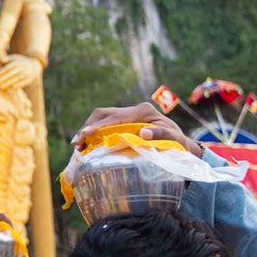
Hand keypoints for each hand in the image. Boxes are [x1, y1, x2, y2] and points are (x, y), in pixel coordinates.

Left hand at [0, 55, 41, 91]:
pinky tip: (11, 88)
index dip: (0, 72)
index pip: (7, 68)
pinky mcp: (29, 79)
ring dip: (8, 83)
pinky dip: (17, 85)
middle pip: (10, 74)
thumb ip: (7, 59)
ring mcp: (26, 74)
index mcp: (16, 62)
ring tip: (1, 87)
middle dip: (2, 79)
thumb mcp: (14, 58)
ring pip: (15, 79)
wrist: (34, 65)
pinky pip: (22, 83)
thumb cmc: (20, 61)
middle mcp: (21, 68)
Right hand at [72, 102, 203, 157]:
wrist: (180, 143)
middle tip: (77, 144)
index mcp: (143, 111)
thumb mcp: (173, 139)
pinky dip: (93, 134)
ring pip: (101, 117)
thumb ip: (160, 135)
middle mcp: (133, 110)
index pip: (116, 117)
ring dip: (87, 130)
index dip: (99, 126)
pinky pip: (104, 124)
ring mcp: (127, 115)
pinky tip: (86, 145)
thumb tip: (143, 133)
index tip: (85, 135)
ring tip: (78, 146)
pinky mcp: (123, 122)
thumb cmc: (177, 143)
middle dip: (88, 127)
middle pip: (103, 113)